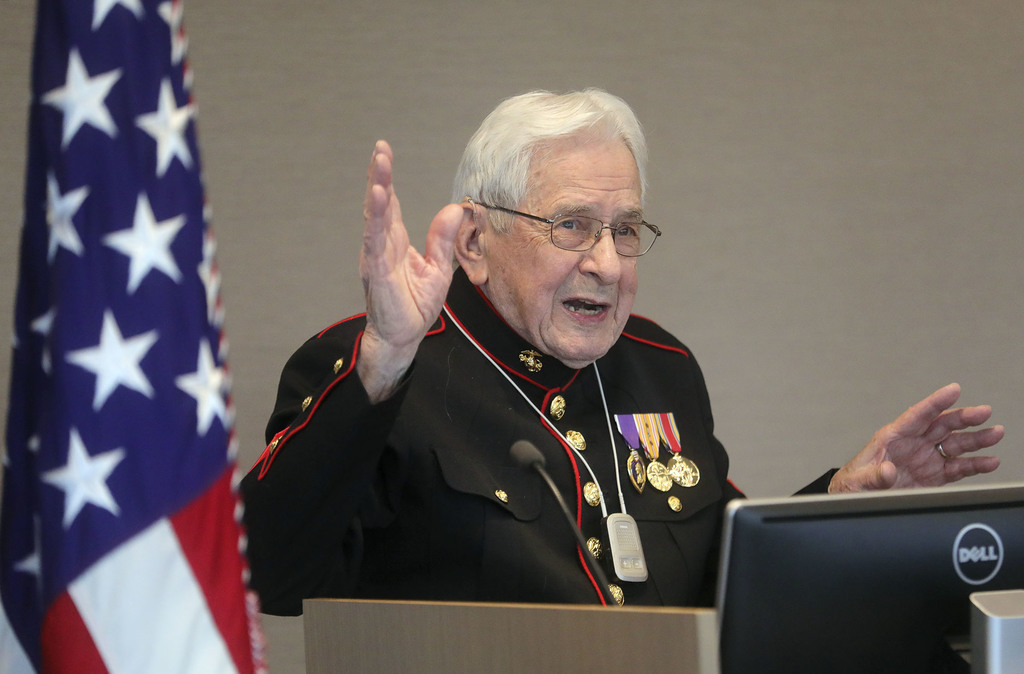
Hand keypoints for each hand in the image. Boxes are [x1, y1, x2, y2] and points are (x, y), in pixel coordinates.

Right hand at [356, 141, 468, 401]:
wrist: (402, 338)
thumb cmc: (415, 306)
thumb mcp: (439, 268)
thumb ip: (442, 239)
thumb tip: (455, 209)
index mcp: (395, 243)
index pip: (391, 205)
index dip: (386, 180)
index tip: (384, 152)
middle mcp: (382, 245)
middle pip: (380, 204)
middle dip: (379, 175)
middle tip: (380, 148)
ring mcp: (376, 257)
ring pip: (375, 217)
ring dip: (377, 189)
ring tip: (379, 164)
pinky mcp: (377, 271)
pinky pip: (375, 240)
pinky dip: (375, 218)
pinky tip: (377, 197)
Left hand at [829, 383, 1002, 492]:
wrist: (855, 499)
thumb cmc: (853, 483)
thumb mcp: (858, 480)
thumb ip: (874, 476)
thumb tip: (887, 471)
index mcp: (892, 437)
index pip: (917, 415)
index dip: (936, 402)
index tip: (953, 390)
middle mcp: (912, 445)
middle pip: (941, 426)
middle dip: (963, 418)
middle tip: (984, 412)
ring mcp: (924, 459)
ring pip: (954, 444)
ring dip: (975, 439)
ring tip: (995, 433)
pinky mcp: (933, 476)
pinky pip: (957, 468)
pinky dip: (974, 465)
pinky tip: (990, 461)